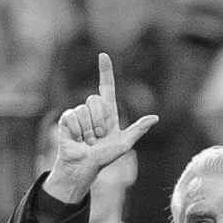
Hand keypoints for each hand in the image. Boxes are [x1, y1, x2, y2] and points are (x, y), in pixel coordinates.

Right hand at [43, 52, 157, 204]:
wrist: (85, 167)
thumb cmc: (104, 157)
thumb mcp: (125, 144)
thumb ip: (138, 130)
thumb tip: (155, 118)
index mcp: (108, 112)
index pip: (107, 86)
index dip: (105, 71)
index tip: (103, 55)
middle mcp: (93, 110)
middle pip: (95, 100)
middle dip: (99, 121)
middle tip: (98, 137)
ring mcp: (79, 113)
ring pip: (84, 110)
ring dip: (88, 130)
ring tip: (88, 141)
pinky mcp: (67, 119)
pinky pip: (73, 117)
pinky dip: (77, 131)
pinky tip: (77, 139)